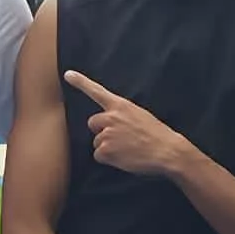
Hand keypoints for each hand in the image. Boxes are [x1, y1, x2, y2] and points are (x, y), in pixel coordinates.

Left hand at [60, 71, 201, 184]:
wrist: (167, 151)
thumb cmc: (157, 135)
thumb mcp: (140, 116)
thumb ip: (123, 116)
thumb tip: (112, 126)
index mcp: (121, 106)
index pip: (97, 91)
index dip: (81, 82)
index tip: (68, 74)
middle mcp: (111, 117)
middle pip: (93, 123)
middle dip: (101, 131)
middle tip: (120, 139)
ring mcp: (107, 133)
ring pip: (97, 142)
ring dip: (108, 147)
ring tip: (128, 150)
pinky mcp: (105, 150)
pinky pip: (99, 156)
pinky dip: (109, 159)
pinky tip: (124, 158)